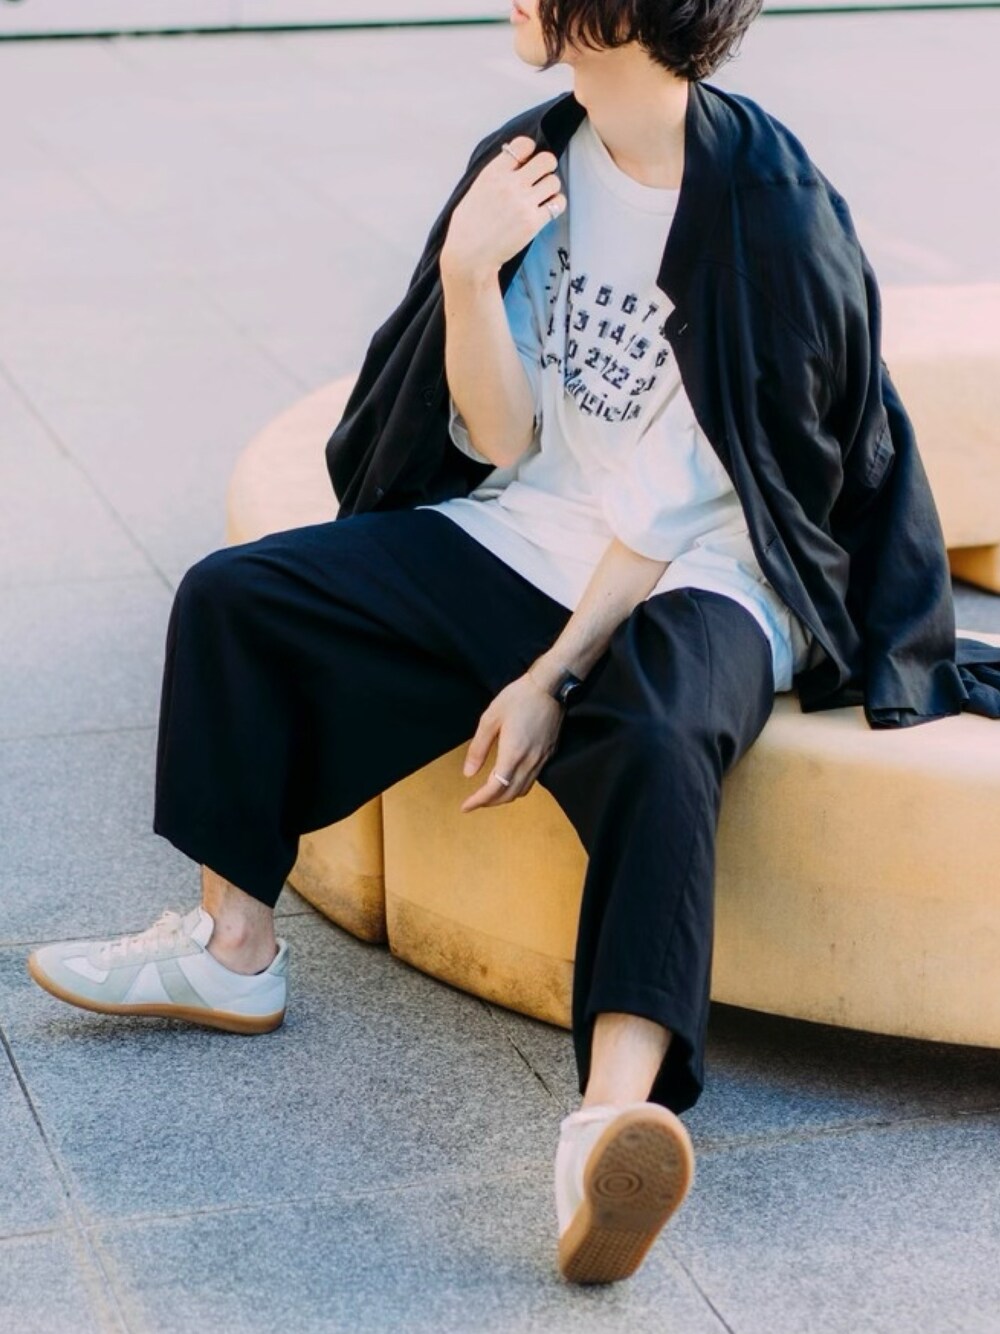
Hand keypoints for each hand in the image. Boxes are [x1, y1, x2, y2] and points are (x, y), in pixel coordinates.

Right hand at [441, 135, 565, 280]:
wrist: (468, 256)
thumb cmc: (467, 226)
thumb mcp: (475, 190)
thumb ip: (495, 174)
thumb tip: (513, 161)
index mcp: (493, 173)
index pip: (523, 145)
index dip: (529, 151)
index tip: (526, 162)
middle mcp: (510, 184)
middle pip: (546, 160)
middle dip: (546, 167)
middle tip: (540, 178)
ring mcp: (523, 203)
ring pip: (554, 181)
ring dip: (551, 188)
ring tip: (541, 197)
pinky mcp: (533, 222)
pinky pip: (558, 204)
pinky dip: (555, 205)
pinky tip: (546, 210)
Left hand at [460, 671, 562, 811]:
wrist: (550, 687)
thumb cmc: (518, 697)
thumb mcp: (490, 719)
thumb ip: (478, 748)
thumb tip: (468, 773)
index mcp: (513, 754)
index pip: (494, 789)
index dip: (478, 801)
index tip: (465, 806)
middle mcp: (529, 762)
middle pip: (509, 795)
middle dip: (490, 803)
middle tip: (474, 802)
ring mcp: (542, 759)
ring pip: (522, 790)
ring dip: (504, 797)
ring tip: (489, 795)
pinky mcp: (548, 754)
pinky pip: (532, 781)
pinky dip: (517, 787)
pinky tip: (508, 780)